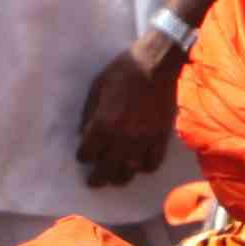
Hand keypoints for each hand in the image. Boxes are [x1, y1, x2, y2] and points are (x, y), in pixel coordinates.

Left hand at [75, 39, 186, 189]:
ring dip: (120, 178)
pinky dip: (144, 168)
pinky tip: (139, 165)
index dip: (83, 155)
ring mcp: (143, 141)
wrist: (158, 64)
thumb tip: (85, 133)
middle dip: (97, 178)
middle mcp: (122, 138)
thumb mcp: (97, 87)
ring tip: (116, 178)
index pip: (87, 153)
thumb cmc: (124, 70)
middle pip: (106, 170)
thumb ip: (89, 113)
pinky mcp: (161, 138)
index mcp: (103, 124)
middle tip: (94, 181)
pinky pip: (152, 164)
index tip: (83, 154)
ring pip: (129, 172)